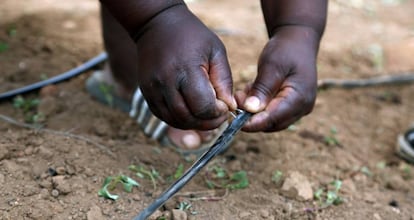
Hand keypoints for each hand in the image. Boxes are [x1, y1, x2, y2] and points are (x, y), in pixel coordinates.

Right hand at [134, 5, 235, 129]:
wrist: (157, 24)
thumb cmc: (192, 36)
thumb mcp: (216, 51)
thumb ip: (224, 80)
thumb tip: (229, 107)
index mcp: (186, 70)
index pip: (203, 107)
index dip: (217, 113)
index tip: (224, 106)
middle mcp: (166, 82)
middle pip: (189, 118)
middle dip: (208, 122)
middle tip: (218, 115)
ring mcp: (153, 89)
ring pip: (175, 121)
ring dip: (194, 124)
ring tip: (205, 114)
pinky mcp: (146, 93)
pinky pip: (163, 116)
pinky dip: (179, 119)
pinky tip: (190, 111)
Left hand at [236, 26, 319, 131]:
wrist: (298, 40)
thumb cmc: (286, 50)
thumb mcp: (272, 65)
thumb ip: (262, 88)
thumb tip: (250, 110)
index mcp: (300, 97)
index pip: (274, 118)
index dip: (254, 123)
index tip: (235, 121)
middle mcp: (302, 107)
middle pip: (273, 123)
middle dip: (252, 117)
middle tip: (235, 103)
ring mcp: (298, 108)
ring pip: (271, 120)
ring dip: (254, 112)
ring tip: (241, 95)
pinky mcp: (291, 106)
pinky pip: (272, 113)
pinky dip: (259, 107)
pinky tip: (250, 93)